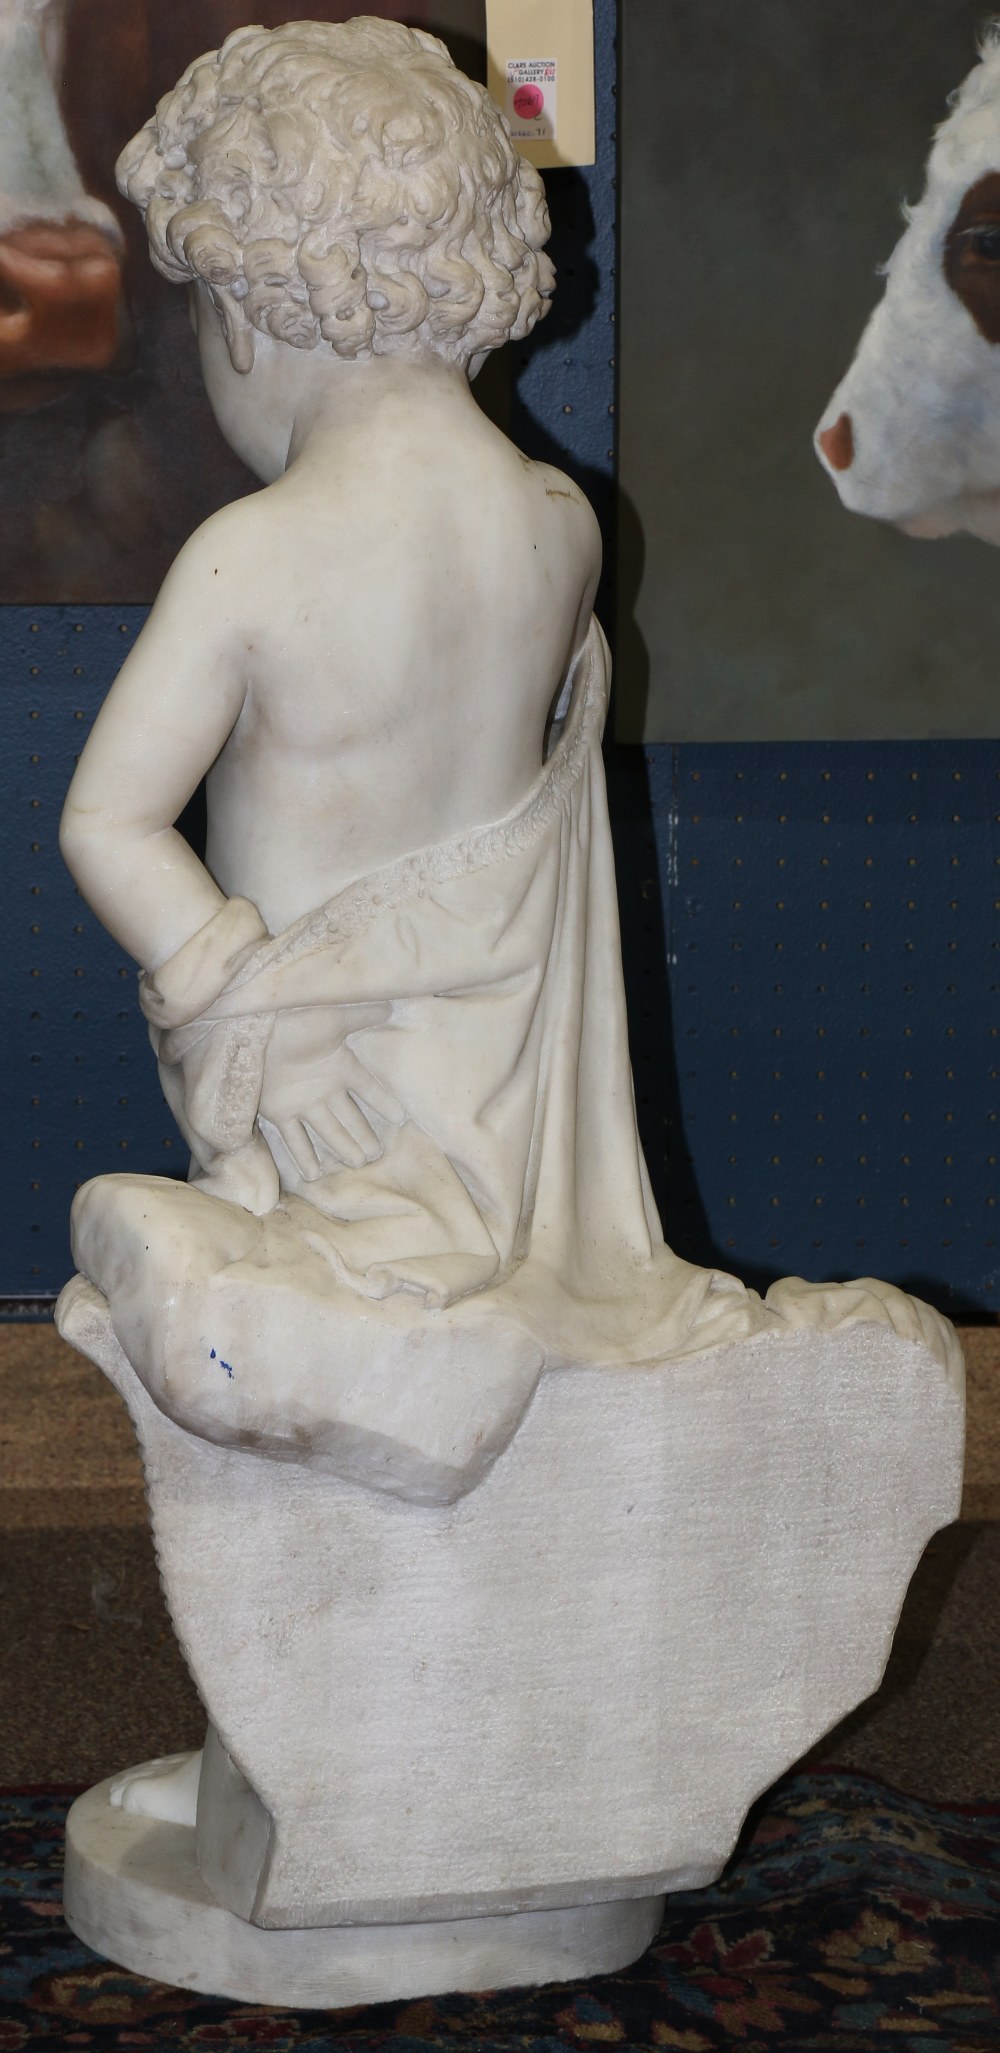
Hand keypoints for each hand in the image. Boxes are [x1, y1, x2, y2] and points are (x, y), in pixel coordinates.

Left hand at [257, 1004, 402, 1175]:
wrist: (256, 1027)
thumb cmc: (297, 1019)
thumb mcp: (334, 1017)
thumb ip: (363, 1014)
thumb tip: (390, 1006)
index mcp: (339, 1064)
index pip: (369, 1089)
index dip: (384, 1103)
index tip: (401, 1120)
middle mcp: (324, 1087)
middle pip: (350, 1117)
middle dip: (363, 1135)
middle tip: (376, 1154)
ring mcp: (302, 1102)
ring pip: (329, 1131)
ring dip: (342, 1147)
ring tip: (357, 1163)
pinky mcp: (279, 1112)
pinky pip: (296, 1139)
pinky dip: (304, 1157)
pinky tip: (313, 1176)